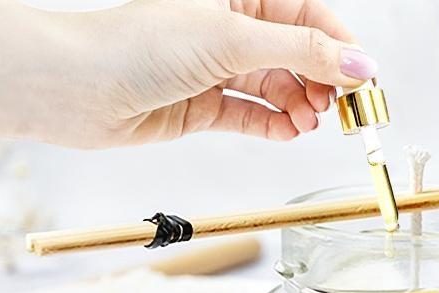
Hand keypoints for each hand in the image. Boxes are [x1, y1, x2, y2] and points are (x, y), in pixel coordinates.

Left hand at [44, 0, 374, 147]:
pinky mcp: (198, 105)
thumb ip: (301, 52)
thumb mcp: (230, 39)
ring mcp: (212, 68)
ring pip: (275, 85)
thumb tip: (358, 62)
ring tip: (311, 121)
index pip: (306, 15)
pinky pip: (249, 114)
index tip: (362, 75)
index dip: (338, 44)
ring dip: (299, 104)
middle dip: (323, 79)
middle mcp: (225, 28)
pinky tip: (289, 132)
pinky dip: (272, 124)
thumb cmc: (134, 45)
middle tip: (342, 107)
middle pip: (296, 52)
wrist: (75, 88)